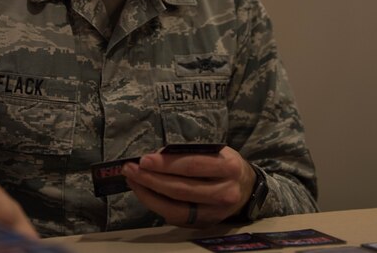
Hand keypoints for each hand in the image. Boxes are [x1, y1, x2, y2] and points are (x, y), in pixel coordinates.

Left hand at [121, 146, 256, 227]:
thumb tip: (157, 156)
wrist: (245, 189)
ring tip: (133, 180)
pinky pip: (176, 217)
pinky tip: (144, 193)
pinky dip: (156, 205)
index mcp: (229, 168)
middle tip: (131, 169)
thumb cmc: (225, 165)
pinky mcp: (205, 224)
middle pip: (181, 188)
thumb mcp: (216, 151)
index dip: (166, 164)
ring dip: (149, 194)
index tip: (144, 159)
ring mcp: (215, 212)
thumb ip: (191, 153)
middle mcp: (225, 192)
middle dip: (151, 178)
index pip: (192, 166)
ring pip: (176, 208)